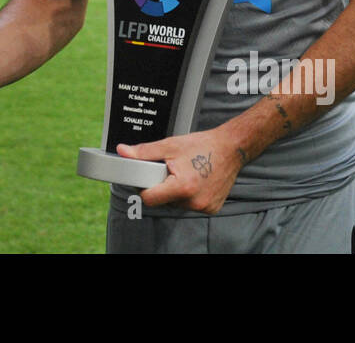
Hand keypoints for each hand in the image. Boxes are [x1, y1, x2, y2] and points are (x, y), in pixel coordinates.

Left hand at [117, 128, 244, 213]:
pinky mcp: (211, 209)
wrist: (231, 148)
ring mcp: (204, 207)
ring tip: (184, 174)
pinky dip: (189, 195)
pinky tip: (195, 181)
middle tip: (170, 170)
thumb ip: (144, 152)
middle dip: (162, 187)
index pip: (150, 198)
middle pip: (163, 201)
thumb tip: (123, 152)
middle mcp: (195, 201)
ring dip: (175, 192)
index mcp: (183, 187)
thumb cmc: (203, 145)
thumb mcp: (170, 146)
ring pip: (176, 204)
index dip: (144, 187)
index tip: (146, 179)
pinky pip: (190, 205)